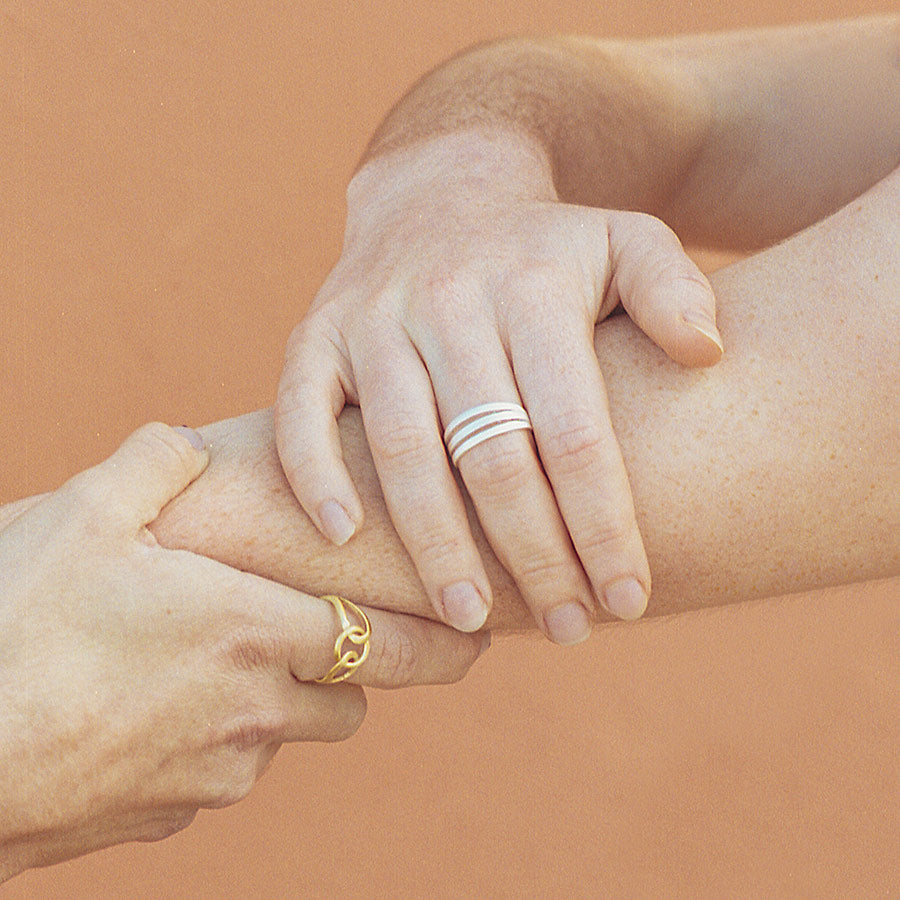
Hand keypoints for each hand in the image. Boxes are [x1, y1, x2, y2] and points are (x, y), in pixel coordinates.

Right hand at [0, 423, 484, 879]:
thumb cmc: (12, 628)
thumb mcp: (83, 515)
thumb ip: (154, 464)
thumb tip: (188, 440)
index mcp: (253, 632)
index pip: (389, 643)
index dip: (442, 641)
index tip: (479, 636)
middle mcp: (255, 709)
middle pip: (352, 698)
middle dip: (361, 671)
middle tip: (354, 640)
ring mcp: (216, 772)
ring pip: (291, 737)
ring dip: (286, 703)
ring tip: (238, 663)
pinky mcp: (171, 812)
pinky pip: (225, 773)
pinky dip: (222, 742)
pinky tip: (167, 710)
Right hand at [276, 133, 722, 642]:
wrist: (439, 189)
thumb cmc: (542, 246)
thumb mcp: (624, 238)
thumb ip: (672, 288)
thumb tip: (707, 353)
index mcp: (533, 290)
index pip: (576, 433)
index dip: (604, 526)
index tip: (626, 601)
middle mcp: (449, 302)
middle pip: (493, 456)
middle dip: (533, 556)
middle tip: (564, 630)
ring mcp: (374, 318)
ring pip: (403, 449)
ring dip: (435, 544)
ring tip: (470, 617)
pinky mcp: (317, 332)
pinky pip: (301, 410)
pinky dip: (314, 475)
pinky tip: (343, 540)